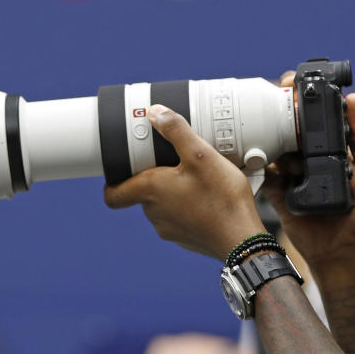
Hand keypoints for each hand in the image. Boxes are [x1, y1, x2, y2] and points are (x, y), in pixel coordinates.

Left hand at [104, 105, 265, 259]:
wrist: (242, 240)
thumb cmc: (222, 199)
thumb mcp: (202, 155)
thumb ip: (176, 131)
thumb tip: (155, 113)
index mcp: (150, 191)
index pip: (112, 195)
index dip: (112, 182)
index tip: (122, 170)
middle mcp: (154, 213)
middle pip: (142, 194)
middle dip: (155, 178)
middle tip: (175, 163)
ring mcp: (170, 229)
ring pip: (163, 207)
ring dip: (174, 193)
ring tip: (198, 180)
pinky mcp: (187, 239)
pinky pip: (181, 220)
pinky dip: (190, 209)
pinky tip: (210, 200)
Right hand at [261, 84, 354, 265]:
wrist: (345, 249)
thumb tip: (353, 100)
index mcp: (329, 146)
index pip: (312, 113)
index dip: (301, 95)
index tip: (292, 81)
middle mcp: (307, 155)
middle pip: (285, 123)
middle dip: (278, 109)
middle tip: (278, 102)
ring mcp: (290, 172)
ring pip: (272, 144)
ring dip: (275, 142)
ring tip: (292, 158)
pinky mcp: (277, 190)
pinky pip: (263, 172)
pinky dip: (260, 164)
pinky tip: (267, 162)